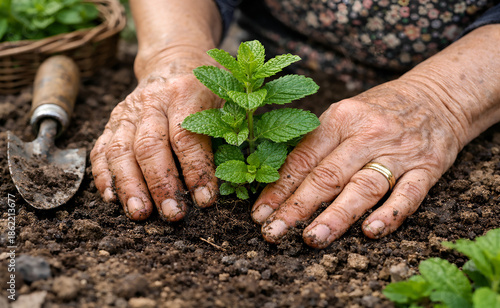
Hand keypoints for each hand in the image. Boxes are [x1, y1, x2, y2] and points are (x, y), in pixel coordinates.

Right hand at [91, 54, 220, 220]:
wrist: (174, 60)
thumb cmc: (207, 87)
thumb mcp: (226, 99)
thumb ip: (227, 132)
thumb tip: (234, 177)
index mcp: (185, 93)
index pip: (186, 136)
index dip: (195, 170)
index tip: (204, 200)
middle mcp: (152, 101)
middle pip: (149, 146)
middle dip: (160, 184)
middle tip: (172, 213)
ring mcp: (128, 110)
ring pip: (120, 150)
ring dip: (129, 185)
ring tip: (140, 213)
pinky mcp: (113, 121)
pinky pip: (101, 149)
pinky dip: (104, 175)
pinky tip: (112, 198)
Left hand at [250, 78, 465, 247]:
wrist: (437, 95)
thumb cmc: (378, 110)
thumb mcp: (343, 114)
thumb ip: (317, 144)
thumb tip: (279, 181)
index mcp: (340, 119)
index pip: (303, 159)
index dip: (279, 188)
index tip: (260, 214)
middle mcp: (367, 134)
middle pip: (328, 175)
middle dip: (297, 207)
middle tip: (274, 232)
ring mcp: (399, 152)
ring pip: (364, 186)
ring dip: (337, 215)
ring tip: (313, 237)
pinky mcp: (428, 168)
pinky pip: (409, 194)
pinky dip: (390, 214)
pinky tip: (371, 232)